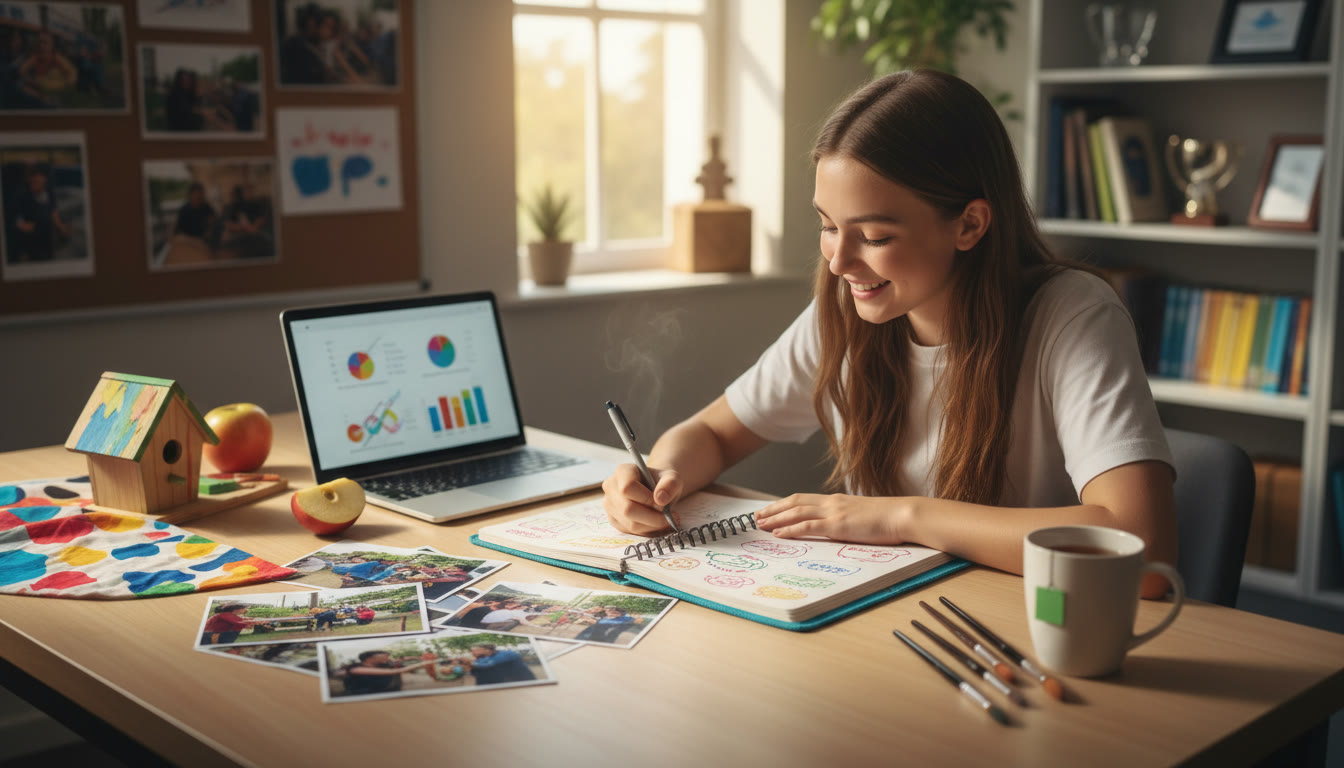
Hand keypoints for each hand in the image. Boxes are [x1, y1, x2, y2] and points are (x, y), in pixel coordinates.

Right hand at [602, 463, 681, 535]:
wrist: (657, 489)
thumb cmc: (662, 482)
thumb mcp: (672, 478)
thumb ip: (670, 484)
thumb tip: (660, 499)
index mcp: (622, 471)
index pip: (627, 487)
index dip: (646, 499)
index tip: (662, 504)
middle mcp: (611, 487)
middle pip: (627, 509)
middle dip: (652, 517)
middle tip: (668, 516)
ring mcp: (609, 504)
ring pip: (630, 523)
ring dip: (652, 525)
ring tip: (666, 519)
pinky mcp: (613, 519)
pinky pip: (630, 531)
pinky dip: (647, 530)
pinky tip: (656, 523)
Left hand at [754, 493, 906, 543]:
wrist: (903, 515)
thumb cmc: (888, 518)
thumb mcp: (862, 515)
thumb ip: (847, 518)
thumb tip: (839, 526)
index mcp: (836, 500)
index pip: (803, 499)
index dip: (783, 504)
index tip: (770, 510)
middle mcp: (831, 502)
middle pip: (794, 502)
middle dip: (773, 509)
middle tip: (756, 516)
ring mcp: (834, 512)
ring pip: (796, 512)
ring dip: (776, 519)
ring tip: (761, 524)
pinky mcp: (838, 525)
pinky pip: (808, 526)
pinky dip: (790, 529)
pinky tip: (778, 534)